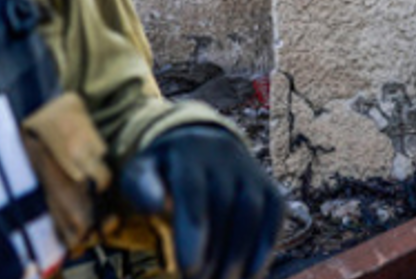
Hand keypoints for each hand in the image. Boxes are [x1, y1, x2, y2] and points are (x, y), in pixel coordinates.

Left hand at [120, 125, 284, 278]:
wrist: (202, 149)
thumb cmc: (164, 172)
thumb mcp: (141, 172)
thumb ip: (141, 187)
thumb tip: (154, 205)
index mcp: (188, 152)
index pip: (193, 188)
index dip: (194, 229)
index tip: (188, 268)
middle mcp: (224, 156)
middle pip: (224, 203)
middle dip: (214, 250)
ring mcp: (250, 171)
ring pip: (251, 211)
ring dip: (239, 254)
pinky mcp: (270, 189)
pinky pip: (274, 216)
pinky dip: (265, 248)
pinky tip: (251, 275)